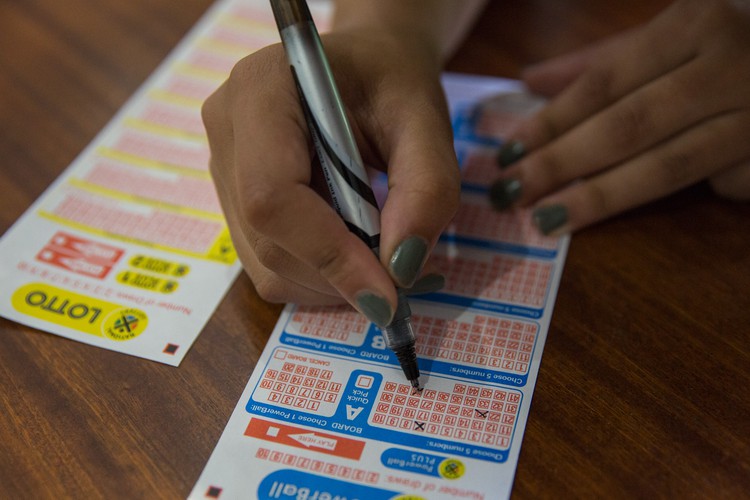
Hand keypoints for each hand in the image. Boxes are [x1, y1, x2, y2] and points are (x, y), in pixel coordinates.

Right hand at [202, 29, 458, 325]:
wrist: (366, 69)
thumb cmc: (393, 83)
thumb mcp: (427, 122)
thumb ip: (426, 189)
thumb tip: (400, 268)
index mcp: (261, 89)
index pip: (271, 195)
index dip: (328, 254)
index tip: (388, 293)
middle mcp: (226, 129)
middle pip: (267, 238)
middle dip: (338, 274)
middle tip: (400, 278)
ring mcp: (222, 167)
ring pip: (265, 263)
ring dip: (331, 281)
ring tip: (381, 256)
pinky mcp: (233, 200)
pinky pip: (268, 265)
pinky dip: (319, 278)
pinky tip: (353, 252)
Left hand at [490, 0, 749, 234]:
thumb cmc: (739, 40)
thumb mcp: (675, 34)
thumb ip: (603, 60)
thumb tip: (530, 81)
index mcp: (697, 23)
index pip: (605, 83)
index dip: (552, 121)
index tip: (507, 153)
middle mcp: (731, 65)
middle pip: (628, 126)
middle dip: (562, 164)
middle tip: (510, 193)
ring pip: (668, 166)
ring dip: (600, 197)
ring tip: (546, 219)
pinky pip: (721, 184)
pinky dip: (676, 198)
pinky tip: (628, 211)